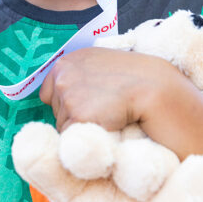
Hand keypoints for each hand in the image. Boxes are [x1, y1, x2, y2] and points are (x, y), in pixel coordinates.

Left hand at [39, 47, 172, 132]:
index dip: (68, 103)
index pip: (49, 92)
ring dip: (81, 127)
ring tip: (108, 115)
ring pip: (63, 127)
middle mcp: (62, 76)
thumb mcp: (99, 64)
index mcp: (66, 62)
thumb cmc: (132, 78)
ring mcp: (68, 96)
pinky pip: (73, 139)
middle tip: (103, 108)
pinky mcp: (78, 117)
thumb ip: (79, 76)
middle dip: (75, 115)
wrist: (154, 86)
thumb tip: (58, 95)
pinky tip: (107, 125)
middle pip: (56, 111)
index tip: (88, 103)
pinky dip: (88, 138)